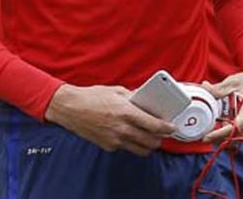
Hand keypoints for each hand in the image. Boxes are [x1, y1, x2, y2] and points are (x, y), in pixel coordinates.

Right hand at [44, 83, 175, 155]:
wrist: (70, 108)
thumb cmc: (91, 97)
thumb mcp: (116, 91)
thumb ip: (133, 97)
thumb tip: (146, 99)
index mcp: (126, 112)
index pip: (154, 125)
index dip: (167, 128)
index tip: (172, 127)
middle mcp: (122, 128)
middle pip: (150, 142)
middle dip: (159, 139)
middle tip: (161, 133)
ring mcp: (115, 140)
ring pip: (140, 150)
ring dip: (147, 145)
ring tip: (148, 137)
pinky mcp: (108, 146)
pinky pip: (125, 148)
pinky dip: (130, 143)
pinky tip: (127, 134)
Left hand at [201, 58, 242, 143]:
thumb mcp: (233, 82)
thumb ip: (217, 89)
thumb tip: (203, 88)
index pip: (234, 128)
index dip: (219, 135)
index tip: (205, 137)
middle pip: (234, 139)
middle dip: (218, 139)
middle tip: (204, 132)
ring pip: (237, 141)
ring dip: (224, 138)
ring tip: (214, 126)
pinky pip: (241, 138)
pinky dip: (230, 136)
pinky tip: (223, 125)